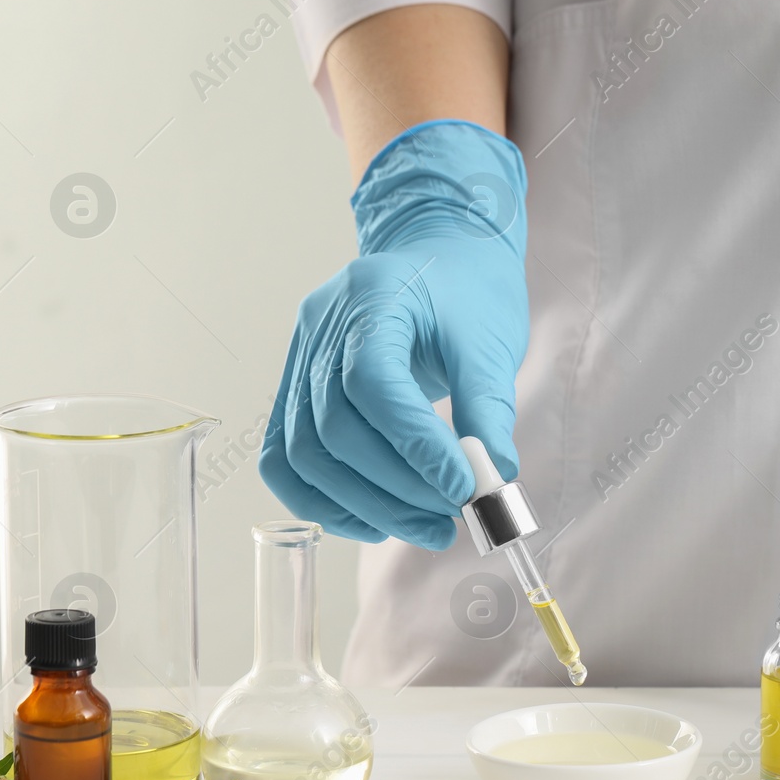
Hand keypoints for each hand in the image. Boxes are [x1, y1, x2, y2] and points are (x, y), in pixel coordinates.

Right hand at [259, 120, 528, 547]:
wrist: (439, 253)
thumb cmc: (468, 291)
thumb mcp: (491, 341)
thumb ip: (490, 410)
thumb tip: (493, 483)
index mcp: (371, 297)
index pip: (373, 384)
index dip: (415, 446)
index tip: (464, 489)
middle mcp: (320, 327)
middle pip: (334, 428)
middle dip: (397, 487)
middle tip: (452, 517)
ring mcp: (298, 359)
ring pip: (305, 453)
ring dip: (365, 505)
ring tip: (426, 526)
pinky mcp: (295, 391)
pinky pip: (287, 459)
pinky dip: (324, 501)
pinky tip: (374, 521)